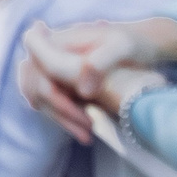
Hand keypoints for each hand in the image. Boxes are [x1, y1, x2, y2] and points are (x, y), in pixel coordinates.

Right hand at [18, 20, 176, 142]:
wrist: (141, 45)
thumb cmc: (132, 43)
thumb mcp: (123, 46)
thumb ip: (100, 62)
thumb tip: (83, 90)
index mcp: (59, 41)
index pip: (37, 65)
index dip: (47, 87)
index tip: (77, 105)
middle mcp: (50, 54)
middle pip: (35, 84)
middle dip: (58, 110)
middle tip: (88, 129)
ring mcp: (53, 67)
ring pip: (38, 95)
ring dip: (59, 117)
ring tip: (87, 134)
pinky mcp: (61, 81)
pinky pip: (48, 101)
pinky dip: (62, 117)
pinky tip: (84, 128)